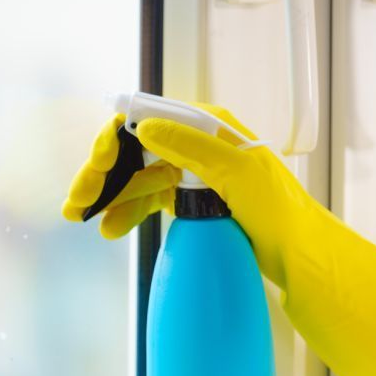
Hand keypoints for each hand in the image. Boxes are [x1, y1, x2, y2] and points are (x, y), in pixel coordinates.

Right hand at [64, 105, 375, 375]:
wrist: (300, 255)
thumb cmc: (278, 211)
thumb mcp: (238, 173)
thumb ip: (192, 148)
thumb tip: (144, 128)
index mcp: (209, 127)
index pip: (149, 120)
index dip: (115, 139)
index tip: (97, 164)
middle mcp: (196, 145)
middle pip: (135, 151)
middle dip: (102, 175)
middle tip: (75, 203)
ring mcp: (191, 174)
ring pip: (137, 178)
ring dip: (109, 197)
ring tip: (83, 218)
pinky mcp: (189, 201)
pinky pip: (148, 201)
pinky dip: (127, 212)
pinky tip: (111, 229)